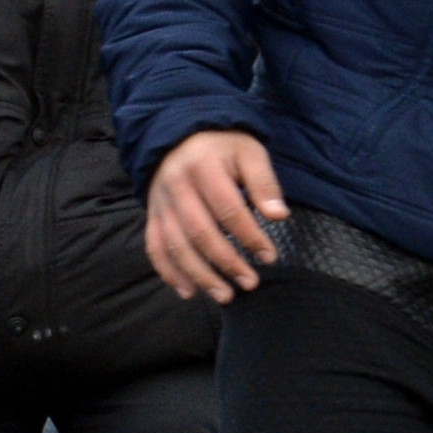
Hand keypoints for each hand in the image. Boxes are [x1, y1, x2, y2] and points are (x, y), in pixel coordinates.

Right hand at [145, 130, 286, 302]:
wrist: (181, 136)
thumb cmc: (223, 147)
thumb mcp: (249, 152)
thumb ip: (264, 182)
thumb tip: (279, 215)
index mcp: (203, 168)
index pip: (228, 209)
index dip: (250, 235)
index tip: (270, 257)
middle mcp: (176, 188)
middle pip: (199, 232)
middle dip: (226, 262)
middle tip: (250, 284)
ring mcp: (160, 204)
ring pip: (175, 245)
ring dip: (199, 275)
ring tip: (224, 296)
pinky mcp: (152, 215)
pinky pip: (155, 247)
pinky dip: (169, 272)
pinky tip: (188, 292)